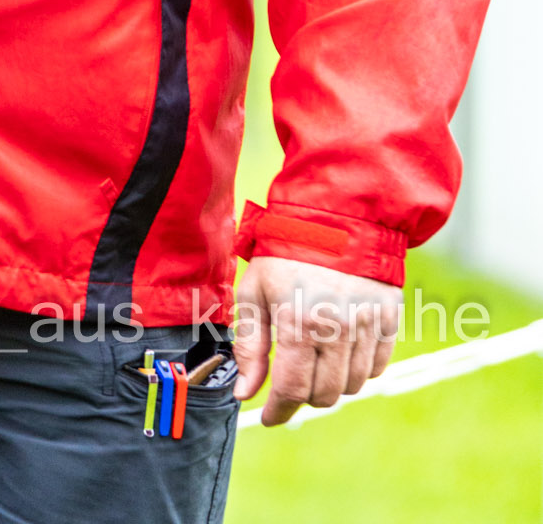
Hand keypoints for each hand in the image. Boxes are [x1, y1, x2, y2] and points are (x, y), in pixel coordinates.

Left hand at [234, 255, 400, 426]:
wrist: (334, 217)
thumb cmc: (285, 252)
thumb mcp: (255, 292)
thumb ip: (250, 346)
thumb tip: (245, 393)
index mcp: (298, 322)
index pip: (292, 389)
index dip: (279, 411)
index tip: (271, 417)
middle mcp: (336, 329)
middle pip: (324, 395)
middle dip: (303, 396)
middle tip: (292, 380)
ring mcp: (366, 326)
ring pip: (351, 385)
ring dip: (331, 383)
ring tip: (315, 359)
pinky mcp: (388, 320)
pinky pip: (376, 367)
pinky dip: (358, 368)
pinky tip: (341, 348)